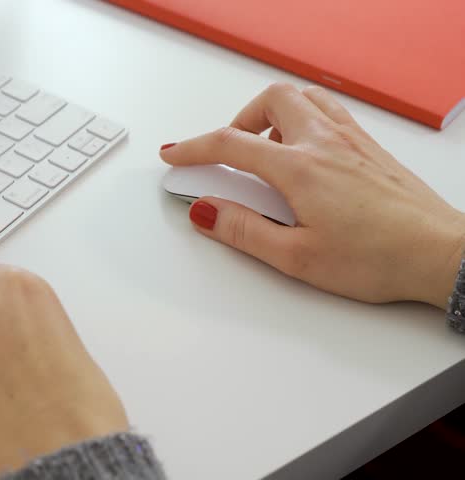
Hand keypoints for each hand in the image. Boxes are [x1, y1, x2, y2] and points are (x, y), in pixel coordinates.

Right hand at [161, 84, 464, 308]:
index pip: (231, 144)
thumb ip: (244, 231)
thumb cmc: (378, 258)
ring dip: (272, 113)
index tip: (174, 154)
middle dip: (237, 120)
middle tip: (227, 151)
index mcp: (301, 168)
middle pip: (270, 101)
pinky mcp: (370, 147)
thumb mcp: (297, 257)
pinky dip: (303, 118)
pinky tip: (304, 150)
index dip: (194, 147)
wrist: (440, 254)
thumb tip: (205, 212)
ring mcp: (351, 140)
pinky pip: (328, 111)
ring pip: (302, 98)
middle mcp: (325, 143)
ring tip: (263, 146)